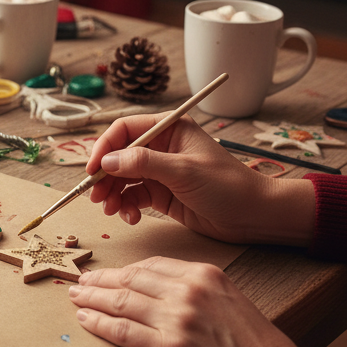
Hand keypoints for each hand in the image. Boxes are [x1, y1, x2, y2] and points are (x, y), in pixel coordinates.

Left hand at [69, 257, 338, 346]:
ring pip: (121, 302)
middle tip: (80, 282)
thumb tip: (161, 295)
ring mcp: (177, 320)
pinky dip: (99, 324)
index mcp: (205, 275)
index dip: (123, 270)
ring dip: (92, 300)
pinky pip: (123, 332)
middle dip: (101, 281)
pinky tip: (85, 321)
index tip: (107, 274)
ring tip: (76, 298)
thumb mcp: (233, 304)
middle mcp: (188, 291)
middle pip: (131, 280)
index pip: (150, 266)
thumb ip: (199, 293)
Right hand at [85, 116, 314, 246]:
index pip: (124, 130)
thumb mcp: (184, 171)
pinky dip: (126, 207)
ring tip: (112, 210)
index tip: (92, 168)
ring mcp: (159, 171)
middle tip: (95, 196)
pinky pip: (132, 196)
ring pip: (122, 178)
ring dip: (112, 194)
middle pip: (118, 155)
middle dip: (105, 176)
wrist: (253, 217)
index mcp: (168, 129)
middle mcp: (160, 147)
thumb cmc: (227, 185)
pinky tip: (130, 217)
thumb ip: (144, 163)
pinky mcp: (160, 194)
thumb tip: (107, 160)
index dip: (104, 147)